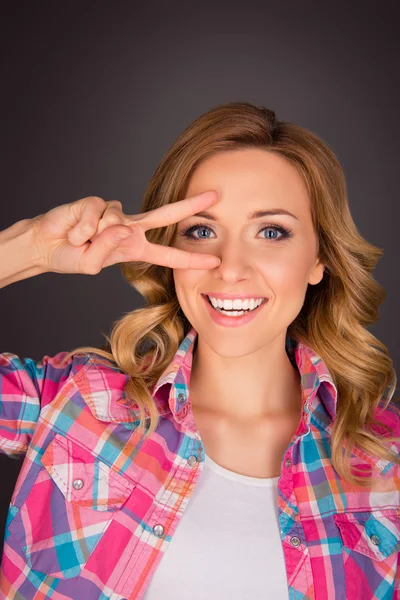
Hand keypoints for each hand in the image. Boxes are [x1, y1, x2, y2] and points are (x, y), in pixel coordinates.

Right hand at [30, 191, 220, 273]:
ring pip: (116, 223)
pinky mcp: (96, 202)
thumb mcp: (92, 263)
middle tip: (215, 196)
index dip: (190, 259)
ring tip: (80, 241)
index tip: (214, 262)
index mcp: (135, 248)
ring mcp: (115, 214)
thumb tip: (122, 226)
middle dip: (190, 206)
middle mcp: (129, 228)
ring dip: (94, 237)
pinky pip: (96, 214)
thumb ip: (108, 249)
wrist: (45, 244)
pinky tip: (74, 230)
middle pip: (165, 214)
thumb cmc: (72, 255)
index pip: (167, 254)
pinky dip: (82, 227)